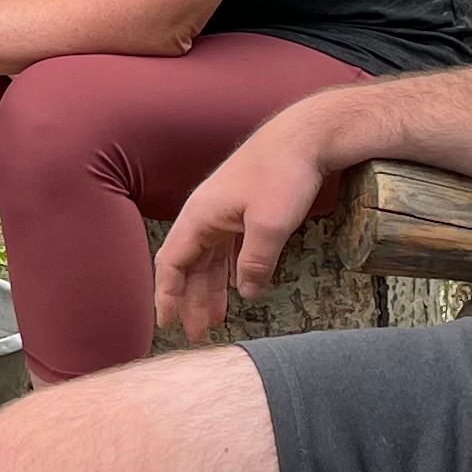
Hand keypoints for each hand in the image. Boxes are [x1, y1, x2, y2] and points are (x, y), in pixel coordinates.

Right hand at [151, 104, 337, 343]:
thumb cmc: (282, 173)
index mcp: (199, 217)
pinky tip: (236, 290)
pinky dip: (228, 272)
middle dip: (191, 301)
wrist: (305, 137)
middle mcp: (205, 216)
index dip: (167, 295)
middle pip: (189, 266)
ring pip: (209, 259)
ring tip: (215, 321)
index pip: (171, 263)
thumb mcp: (270, 225)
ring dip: (210, 290)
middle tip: (197, 335)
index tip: (167, 323)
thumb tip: (245, 292)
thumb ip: (254, 263)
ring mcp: (223, 213)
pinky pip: (228, 249)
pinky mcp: (243, 211)